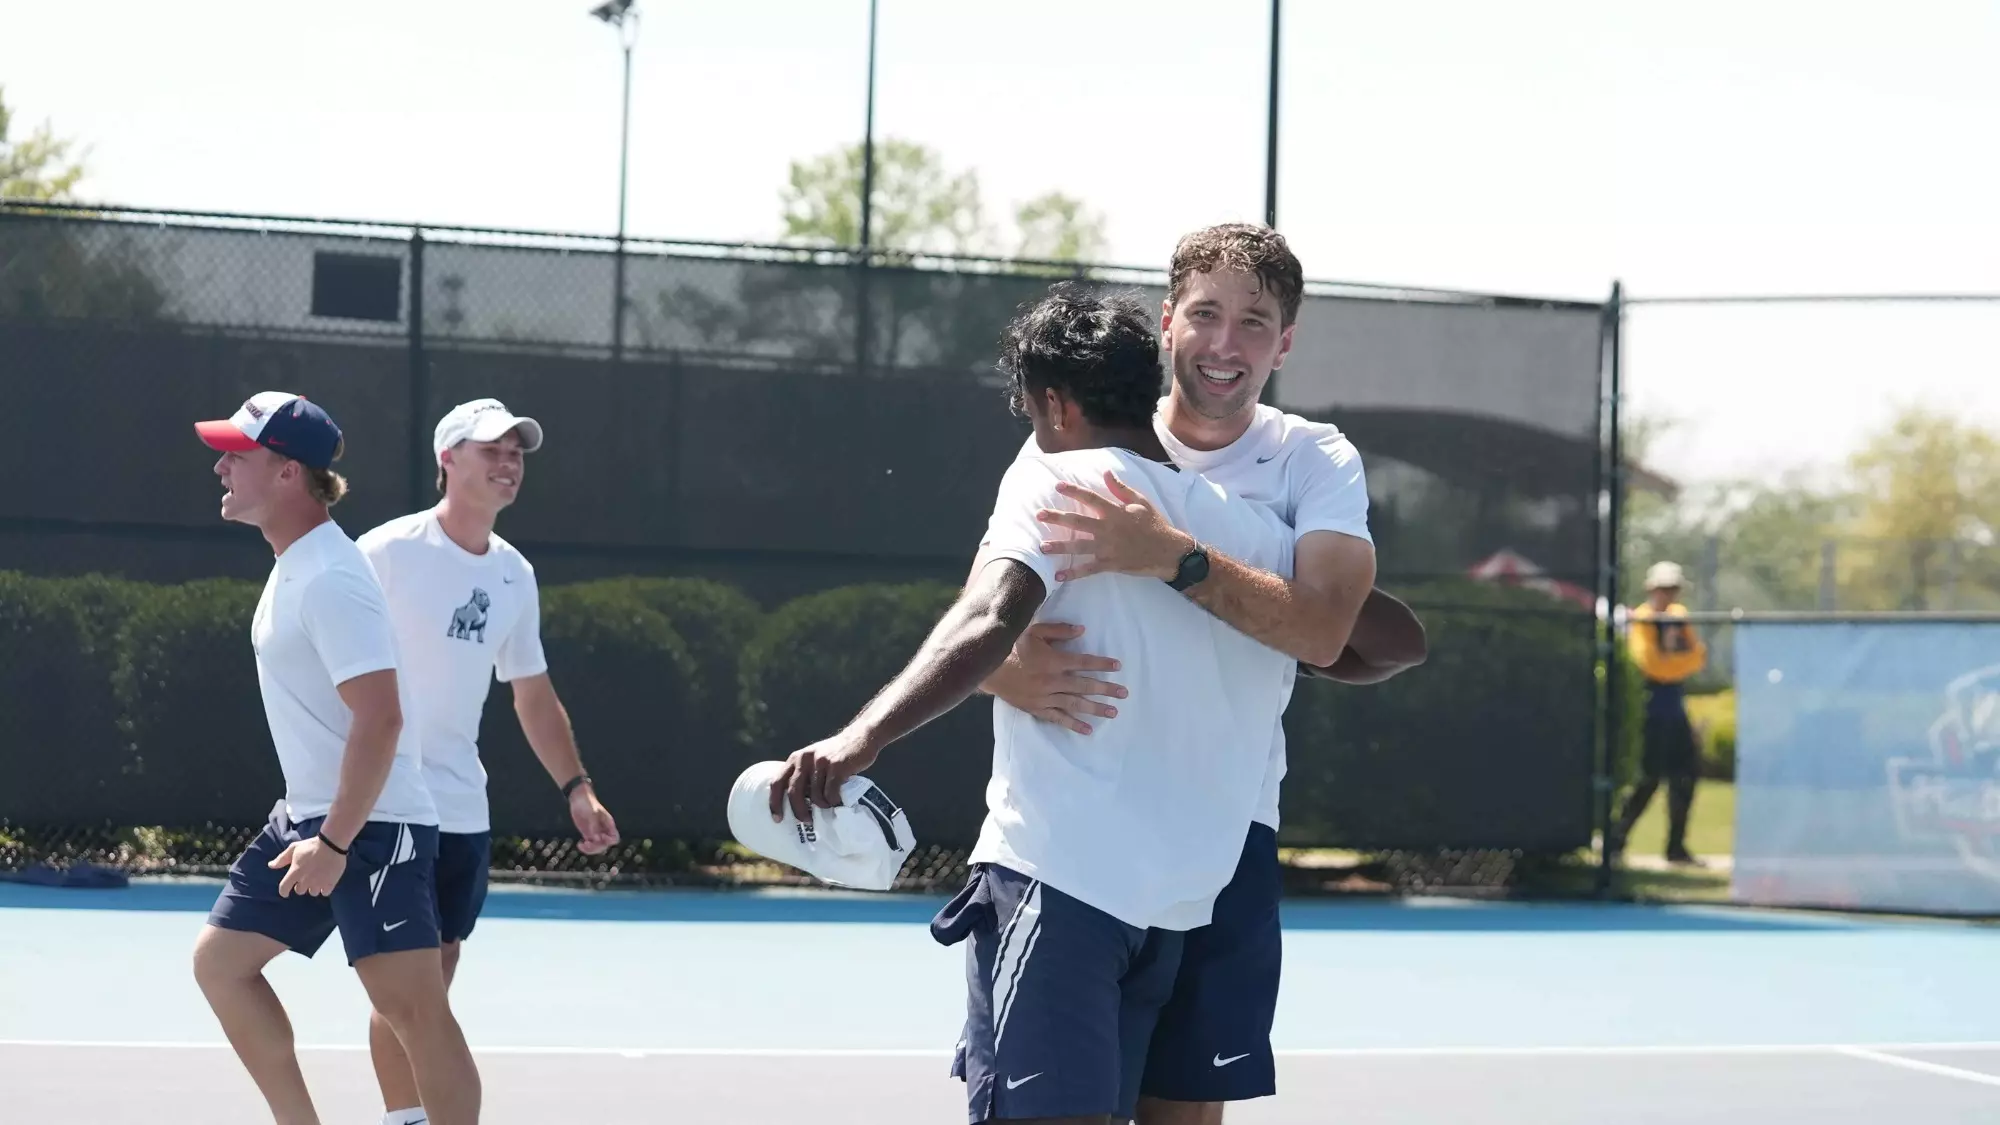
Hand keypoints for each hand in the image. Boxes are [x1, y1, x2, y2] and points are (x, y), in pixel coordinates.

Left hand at [269, 835, 345, 896]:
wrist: (331, 844)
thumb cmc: (311, 845)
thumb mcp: (294, 848)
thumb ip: (281, 859)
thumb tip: (270, 866)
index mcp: (294, 873)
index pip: (284, 888)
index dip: (283, 891)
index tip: (286, 891)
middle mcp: (305, 881)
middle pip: (299, 891)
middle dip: (301, 885)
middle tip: (306, 877)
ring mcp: (318, 883)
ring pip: (313, 892)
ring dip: (313, 887)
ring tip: (317, 879)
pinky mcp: (330, 883)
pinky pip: (325, 893)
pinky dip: (324, 889)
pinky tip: (325, 882)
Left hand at [569, 786, 620, 854]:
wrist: (579, 798)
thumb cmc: (588, 803)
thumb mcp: (591, 813)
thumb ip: (594, 826)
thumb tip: (595, 838)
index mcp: (608, 824)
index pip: (614, 838)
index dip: (608, 841)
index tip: (599, 836)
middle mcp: (603, 830)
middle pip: (605, 845)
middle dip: (597, 847)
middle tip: (587, 843)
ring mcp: (595, 832)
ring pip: (597, 847)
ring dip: (590, 849)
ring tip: (582, 845)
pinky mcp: (587, 833)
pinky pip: (589, 845)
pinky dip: (585, 847)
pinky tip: (579, 844)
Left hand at [768, 732, 878, 824]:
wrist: (861, 737)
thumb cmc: (837, 754)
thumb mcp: (814, 759)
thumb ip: (804, 775)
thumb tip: (795, 803)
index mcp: (796, 758)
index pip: (777, 781)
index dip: (774, 802)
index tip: (777, 819)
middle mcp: (805, 758)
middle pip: (794, 792)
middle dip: (799, 811)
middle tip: (806, 820)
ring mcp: (820, 762)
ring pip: (815, 796)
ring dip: (822, 805)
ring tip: (829, 805)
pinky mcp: (837, 766)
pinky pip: (830, 793)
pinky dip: (834, 801)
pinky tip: (838, 799)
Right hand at [986, 622, 1125, 734]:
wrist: (986, 668)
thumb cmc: (1010, 646)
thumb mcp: (1032, 631)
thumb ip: (1058, 631)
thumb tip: (1082, 630)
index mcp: (1053, 661)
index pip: (1084, 662)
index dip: (1102, 664)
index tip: (1118, 666)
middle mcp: (1052, 681)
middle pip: (1084, 685)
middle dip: (1106, 689)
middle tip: (1124, 694)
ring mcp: (1044, 697)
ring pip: (1074, 704)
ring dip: (1095, 708)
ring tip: (1113, 712)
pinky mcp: (1036, 708)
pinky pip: (1058, 718)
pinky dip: (1073, 724)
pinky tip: (1088, 729)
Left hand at [1036, 471, 1192, 582]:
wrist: (1168, 551)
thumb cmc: (1155, 524)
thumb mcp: (1141, 502)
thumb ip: (1121, 489)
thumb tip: (1106, 472)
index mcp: (1114, 512)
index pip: (1090, 498)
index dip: (1073, 491)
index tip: (1057, 486)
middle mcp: (1108, 528)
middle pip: (1077, 521)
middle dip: (1057, 518)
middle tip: (1039, 515)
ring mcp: (1108, 547)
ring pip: (1079, 546)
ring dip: (1059, 546)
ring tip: (1042, 547)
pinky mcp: (1110, 564)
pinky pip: (1088, 569)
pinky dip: (1074, 573)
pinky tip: (1059, 576)